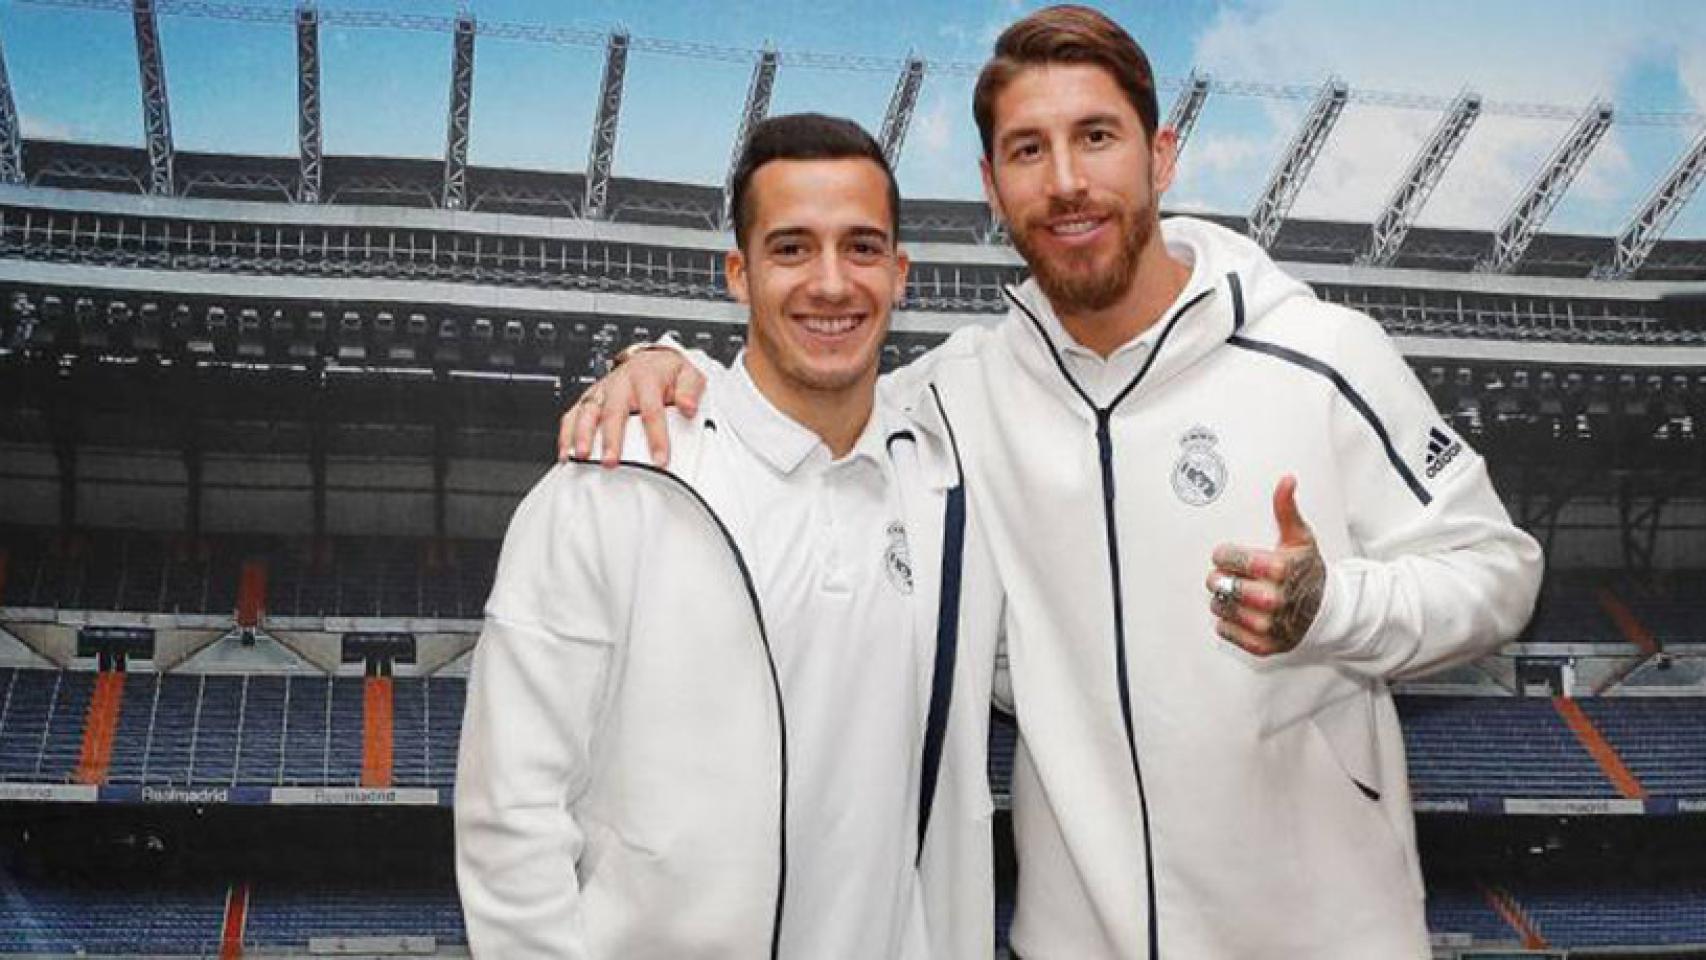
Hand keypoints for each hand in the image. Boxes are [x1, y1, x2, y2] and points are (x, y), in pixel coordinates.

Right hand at [556, 348, 706, 467]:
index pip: (651, 410)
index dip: (655, 436)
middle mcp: (620, 383)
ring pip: (588, 411)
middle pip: (613, 412)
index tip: (659, 459)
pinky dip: (566, 433)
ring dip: (582, 435)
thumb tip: (688, 407)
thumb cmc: (668, 372)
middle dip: (611, 438)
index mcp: (646, 377)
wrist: (652, 360)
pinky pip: (573, 414)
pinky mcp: (590, 398)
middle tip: (611, 461)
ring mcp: (602, 390)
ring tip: (582, 456)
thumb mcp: (689, 373)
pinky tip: (566, 452)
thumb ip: (691, 389)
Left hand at [1204, 475, 1324, 656]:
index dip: (1223, 554)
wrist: (1327, 611)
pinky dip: (1228, 622)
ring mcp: (1268, 625)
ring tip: (1235, 593)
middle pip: (1220, 584)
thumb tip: (1286, 481)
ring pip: (1220, 607)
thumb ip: (1286, 509)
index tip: (1226, 555)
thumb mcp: (1299, 538)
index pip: (1228, 558)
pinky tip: (1240, 612)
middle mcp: (1274, 599)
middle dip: (1219, 577)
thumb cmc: (1308, 571)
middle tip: (1227, 575)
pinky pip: (1226, 631)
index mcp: (1279, 569)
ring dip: (1221, 599)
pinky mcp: (1263, 645)